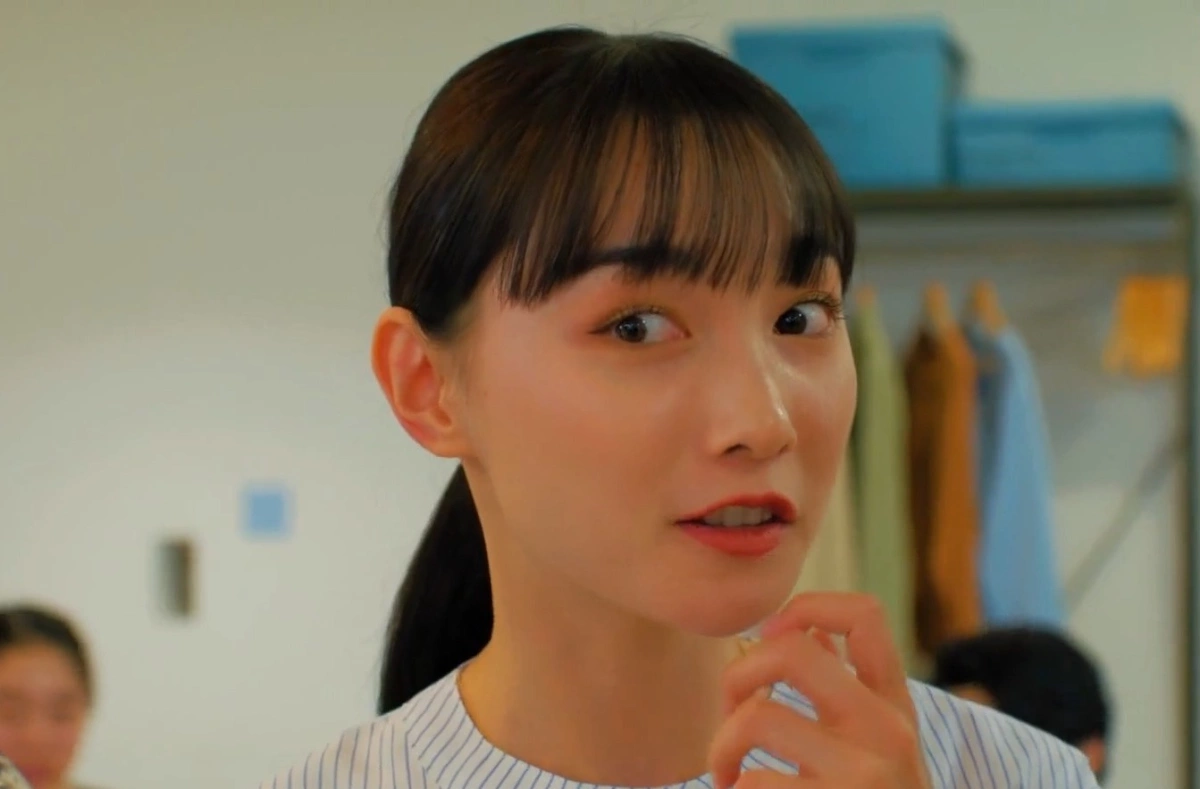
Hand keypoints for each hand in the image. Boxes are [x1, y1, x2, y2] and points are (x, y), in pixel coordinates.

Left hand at [708, 593, 929, 788]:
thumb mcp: (878, 750)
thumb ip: (847, 689)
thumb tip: (808, 628)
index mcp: (894, 708)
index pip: (864, 615)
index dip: (805, 607)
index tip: (770, 637)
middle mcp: (887, 733)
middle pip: (794, 650)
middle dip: (737, 674)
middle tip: (729, 716)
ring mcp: (864, 776)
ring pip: (759, 717)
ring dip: (721, 747)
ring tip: (726, 776)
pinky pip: (753, 785)